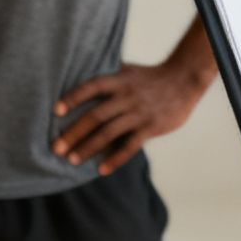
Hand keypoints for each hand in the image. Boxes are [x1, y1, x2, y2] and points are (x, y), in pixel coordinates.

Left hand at [52, 60, 205, 174]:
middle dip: (74, 132)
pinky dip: (114, 159)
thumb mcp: (128, 71)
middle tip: (56, 148)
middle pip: (96, 115)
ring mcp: (139, 113)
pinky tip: (101, 170)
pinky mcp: (151, 127)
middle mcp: (127, 96)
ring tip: (72, 160)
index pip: (91, 87)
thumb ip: (107, 78)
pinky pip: (130, 146)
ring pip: (109, 133)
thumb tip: (79, 81)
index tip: (55, 111)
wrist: (184, 79)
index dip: (73, 98)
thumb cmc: (151, 77)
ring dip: (88, 147)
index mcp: (119, 80)